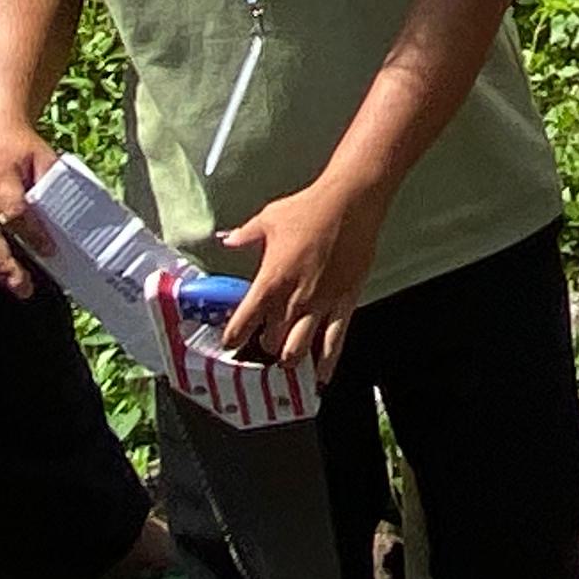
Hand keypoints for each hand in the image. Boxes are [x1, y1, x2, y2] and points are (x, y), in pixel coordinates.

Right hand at [0, 125, 61, 293]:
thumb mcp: (44, 158)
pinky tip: (3, 274)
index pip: (15, 212)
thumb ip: (52, 188)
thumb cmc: (22, 148)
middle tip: (22, 285)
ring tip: (16, 287)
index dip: (33, 234)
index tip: (50, 250)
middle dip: (4, 264)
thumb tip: (68, 223)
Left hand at [219, 172, 390, 378]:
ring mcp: (321, 304)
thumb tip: (227, 240)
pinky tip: (322, 377)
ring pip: (298, 350)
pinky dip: (327, 363)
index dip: (233, 338)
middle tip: (265, 342)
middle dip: (265, 346)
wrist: (351, 202)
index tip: (231, 341)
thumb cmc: (309, 208)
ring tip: (288, 356)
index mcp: (269, 281)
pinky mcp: (345, 303)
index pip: (242, 325)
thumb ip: (244, 235)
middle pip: (270, 343)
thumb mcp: (269, 219)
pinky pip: (335, 341)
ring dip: (290, 357)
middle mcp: (292, 299)